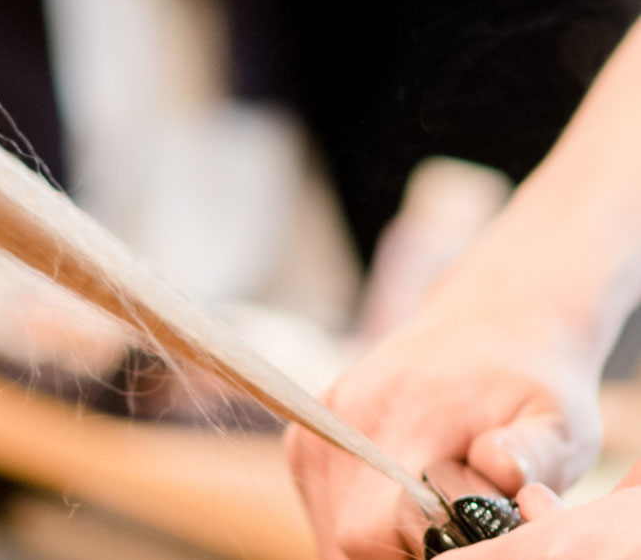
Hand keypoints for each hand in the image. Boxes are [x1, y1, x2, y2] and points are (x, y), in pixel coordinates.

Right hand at [284, 307, 601, 559]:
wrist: (486, 325)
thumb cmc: (528, 387)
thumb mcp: (557, 420)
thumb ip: (533, 453)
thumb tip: (497, 468)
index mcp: (405, 418)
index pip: (366, 527)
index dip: (411, 551)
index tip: (458, 538)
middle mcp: (344, 420)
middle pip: (343, 536)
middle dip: (395, 550)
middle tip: (450, 530)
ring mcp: (318, 428)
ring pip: (328, 528)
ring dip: (375, 538)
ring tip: (431, 510)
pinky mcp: (306, 437)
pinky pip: (321, 507)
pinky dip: (357, 517)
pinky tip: (402, 496)